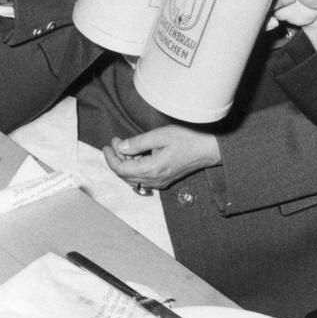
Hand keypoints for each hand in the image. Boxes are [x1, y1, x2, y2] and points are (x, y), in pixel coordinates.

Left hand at [102, 126, 220, 190]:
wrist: (208, 149)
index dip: (111, 158)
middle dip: (117, 159)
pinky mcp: (164, 180)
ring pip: (133, 178)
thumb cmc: (187, 139)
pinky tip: (138, 154)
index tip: (108, 144)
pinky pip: (143, 178)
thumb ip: (138, 143)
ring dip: (126, 163)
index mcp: (152, 169)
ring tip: (126, 145)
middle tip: (117, 142)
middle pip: (125, 176)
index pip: (121, 170)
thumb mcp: (160, 135)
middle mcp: (155, 180)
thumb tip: (120, 147)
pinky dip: (136, 167)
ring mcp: (160, 182)